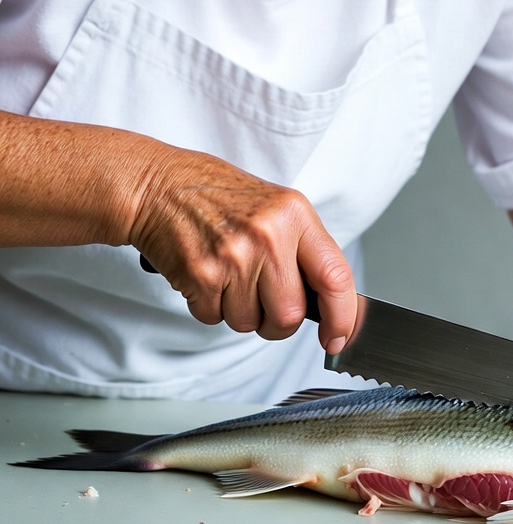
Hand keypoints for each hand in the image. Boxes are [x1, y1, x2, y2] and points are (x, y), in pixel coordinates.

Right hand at [129, 146, 354, 349]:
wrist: (159, 186)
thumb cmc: (219, 198)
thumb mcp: (276, 208)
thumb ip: (303, 250)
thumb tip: (328, 304)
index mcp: (295, 215)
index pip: (335, 276)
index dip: (342, 316)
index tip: (337, 337)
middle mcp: (269, 235)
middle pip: (290, 315)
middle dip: (276, 321)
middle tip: (262, 298)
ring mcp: (234, 256)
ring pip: (250, 323)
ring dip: (239, 311)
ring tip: (228, 274)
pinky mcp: (201, 274)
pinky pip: (214, 318)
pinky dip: (210, 306)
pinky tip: (207, 274)